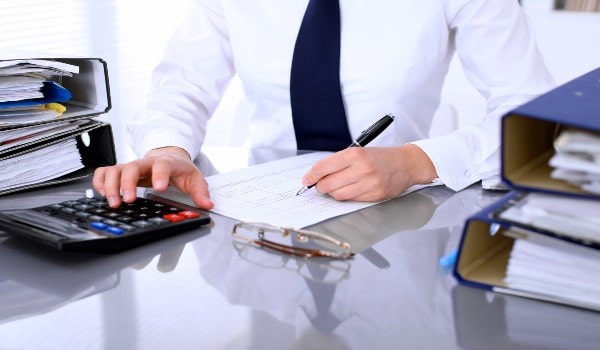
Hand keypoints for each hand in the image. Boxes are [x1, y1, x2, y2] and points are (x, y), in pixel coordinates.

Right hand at [92, 147, 213, 208]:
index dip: (159, 175)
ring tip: (113, 203)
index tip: (159, 188)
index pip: (162, 165)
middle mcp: (145, 163)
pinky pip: (104, 172)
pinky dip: (99, 182)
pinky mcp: (121, 171)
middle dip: (127, 183)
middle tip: (127, 200)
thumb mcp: (195, 179)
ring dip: (110, 186)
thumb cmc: (180, 169)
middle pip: (131, 167)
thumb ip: (201, 192)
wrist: (169, 155)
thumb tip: (207, 205)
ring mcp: (131, 166)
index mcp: (165, 163)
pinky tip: (102, 195)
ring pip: (114, 170)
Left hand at [300, 144, 437, 201]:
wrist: (407, 164)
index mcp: (355, 154)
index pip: (324, 167)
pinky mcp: (375, 195)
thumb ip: (339, 162)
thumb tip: (317, 175)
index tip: (306, 180)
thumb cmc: (380, 157)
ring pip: (338, 195)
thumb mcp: (359, 152)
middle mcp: (362, 169)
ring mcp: (369, 184)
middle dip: (320, 186)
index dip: (311, 175)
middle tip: (320, 185)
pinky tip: (349, 190)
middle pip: (328, 184)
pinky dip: (346, 196)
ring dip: (333, 193)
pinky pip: (351, 200)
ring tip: (336, 187)